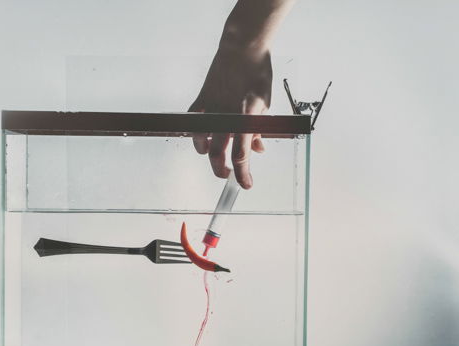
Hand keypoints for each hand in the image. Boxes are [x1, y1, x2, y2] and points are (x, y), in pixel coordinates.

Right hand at [188, 45, 271, 188]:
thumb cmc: (257, 75)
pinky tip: (203, 137)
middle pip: (219, 154)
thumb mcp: (265, 106)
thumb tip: (257, 149)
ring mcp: (212, 109)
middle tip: (228, 175)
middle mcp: (227, 116)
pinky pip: (193, 124)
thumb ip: (258, 130)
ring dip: (207, 153)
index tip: (245, 184)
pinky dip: (197, 134)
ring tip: (214, 154)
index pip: (242, 156)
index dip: (243, 174)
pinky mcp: (202, 100)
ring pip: (202, 142)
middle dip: (222, 170)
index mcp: (247, 119)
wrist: (243, 49)